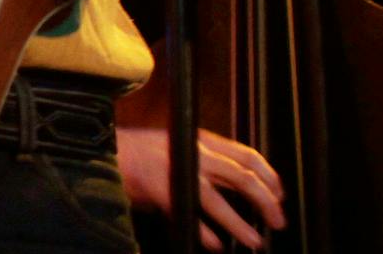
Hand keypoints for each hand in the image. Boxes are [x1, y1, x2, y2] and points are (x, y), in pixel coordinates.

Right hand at [116, 126, 285, 250]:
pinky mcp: (158, 188)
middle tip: (277, 221)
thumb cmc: (138, 150)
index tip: (280, 193)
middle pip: (242, 177)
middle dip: (266, 201)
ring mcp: (175, 170)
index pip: (246, 155)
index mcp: (200, 139)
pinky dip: (205, 233)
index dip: (269, 176)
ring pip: (218, 199)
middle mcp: (192, 152)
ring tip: (254, 241)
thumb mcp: (176, 144)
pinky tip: (216, 245)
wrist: (102, 147)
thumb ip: (203, 157)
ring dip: (239, 224)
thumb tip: (235, 179)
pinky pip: (189, 215)